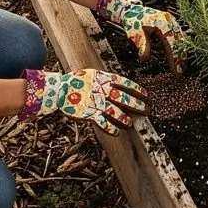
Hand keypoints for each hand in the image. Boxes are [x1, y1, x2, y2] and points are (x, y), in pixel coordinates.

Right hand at [32, 67, 147, 133]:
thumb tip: (119, 84)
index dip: (139, 91)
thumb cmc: (77, 81)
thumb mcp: (94, 75)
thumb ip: (106, 80)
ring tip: (130, 124)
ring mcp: (97, 103)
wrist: (60, 89)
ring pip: (117, 113)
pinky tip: (117, 132)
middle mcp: (104, 91)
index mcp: (105, 79)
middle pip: (126, 99)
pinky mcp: (89, 114)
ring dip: (126, 119)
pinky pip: (104, 123)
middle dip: (139, 106)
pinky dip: (112, 129)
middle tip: (147, 111)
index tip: (147, 96)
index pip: (127, 84)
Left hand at [104, 0, 186, 73]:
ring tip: (182, 66)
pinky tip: (178, 55)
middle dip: (181, 56)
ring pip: (180, 39)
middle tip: (181, 71)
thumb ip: (142, 44)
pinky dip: (178, 46)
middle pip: (179, 41)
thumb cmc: (133, 21)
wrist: (131, 10)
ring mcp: (171, 21)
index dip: (174, 57)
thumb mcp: (135, 32)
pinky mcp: (170, 24)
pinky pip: (177, 36)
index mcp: (162, 22)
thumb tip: (145, 58)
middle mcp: (170, 21)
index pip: (171, 42)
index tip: (176, 70)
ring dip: (181, 52)